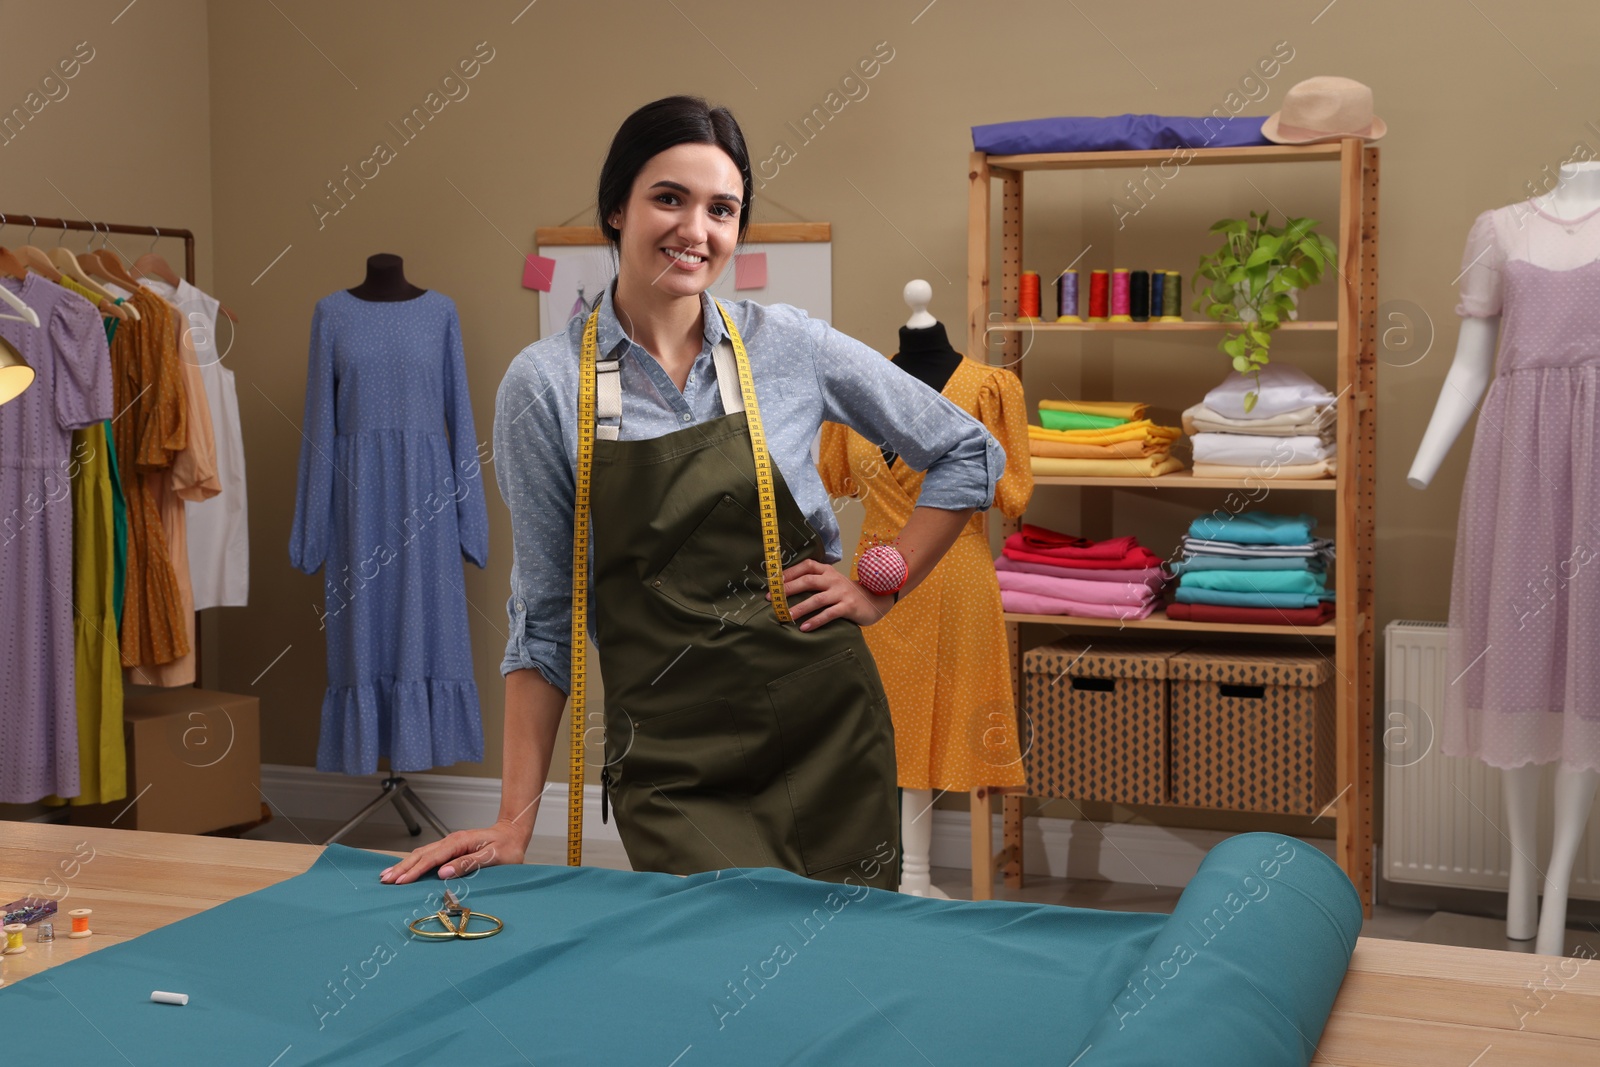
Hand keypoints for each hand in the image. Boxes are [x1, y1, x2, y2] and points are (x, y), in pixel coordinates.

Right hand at [378, 818, 530, 883]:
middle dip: (402, 868)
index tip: (401, 882)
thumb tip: (443, 872)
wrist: (513, 833)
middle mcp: (451, 841)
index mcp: (460, 842)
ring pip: (421, 854)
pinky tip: (404, 869)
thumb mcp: (493, 857)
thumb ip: (469, 864)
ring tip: (387, 876)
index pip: (433, 858)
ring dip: (404, 865)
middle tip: (385, 881)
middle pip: (421, 855)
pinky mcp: (450, 849)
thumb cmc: (507, 847)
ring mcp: (449, 844)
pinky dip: (413, 862)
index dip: (415, 870)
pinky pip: (428, 856)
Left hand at [766, 558, 892, 630]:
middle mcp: (833, 579)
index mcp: (827, 571)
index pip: (806, 566)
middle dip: (788, 589)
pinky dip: (815, 621)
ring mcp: (841, 593)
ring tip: (785, 616)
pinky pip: (829, 614)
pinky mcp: (848, 607)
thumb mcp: (832, 582)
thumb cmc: (846, 594)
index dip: (789, 572)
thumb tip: (786, 589)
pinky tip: (804, 628)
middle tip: (773, 599)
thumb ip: (815, 582)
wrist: (874, 600)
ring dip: (799, 608)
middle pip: (808, 581)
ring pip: (817, 599)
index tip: (774, 581)